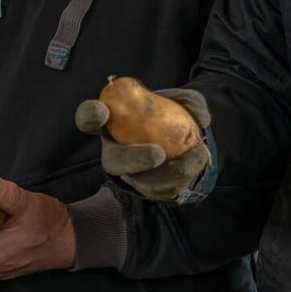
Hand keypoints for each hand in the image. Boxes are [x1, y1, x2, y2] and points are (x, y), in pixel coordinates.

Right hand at [74, 88, 210, 201]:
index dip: (90, 115)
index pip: (89, 118)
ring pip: (140, 181)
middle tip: (158, 154)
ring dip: (169, 172)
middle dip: (133, 159)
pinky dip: (183, 176)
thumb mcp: (183, 101)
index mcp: (112, 123)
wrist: (184, 143)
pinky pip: (162, 190)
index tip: (103, 111)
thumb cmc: (172, 116)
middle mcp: (114, 152)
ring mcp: (130, 174)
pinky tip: (199, 160)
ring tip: (197, 154)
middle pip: (113, 162)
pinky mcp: (148, 189)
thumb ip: (190, 102)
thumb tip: (202, 117)